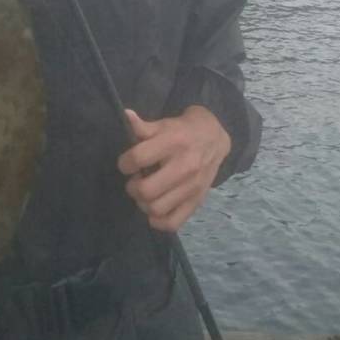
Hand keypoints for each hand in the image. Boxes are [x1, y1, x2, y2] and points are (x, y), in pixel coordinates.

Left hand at [117, 106, 231, 231]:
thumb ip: (143, 127)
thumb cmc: (183, 130)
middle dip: (132, 187)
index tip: (126, 163)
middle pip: (146, 190)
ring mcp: (192, 187)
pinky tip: (154, 209)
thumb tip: (126, 115)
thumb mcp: (164, 124)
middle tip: (135, 180)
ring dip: (143, 204)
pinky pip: (173, 223)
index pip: (138, 158)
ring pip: (156, 209)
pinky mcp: (197, 201)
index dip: (124, 163)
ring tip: (144, 193)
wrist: (215, 139)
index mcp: (174, 142)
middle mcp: (185, 166)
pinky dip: (158, 221)